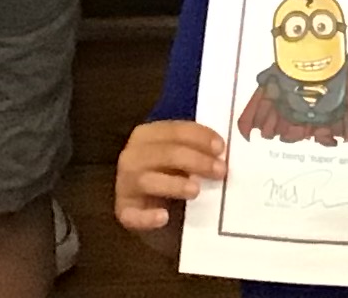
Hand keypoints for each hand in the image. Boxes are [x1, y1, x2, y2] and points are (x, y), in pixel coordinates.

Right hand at [114, 118, 226, 232]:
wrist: (153, 210)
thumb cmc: (172, 175)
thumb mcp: (181, 159)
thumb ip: (195, 151)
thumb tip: (223, 152)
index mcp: (147, 135)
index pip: (175, 130)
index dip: (199, 137)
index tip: (221, 148)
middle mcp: (132, 156)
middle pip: (165, 153)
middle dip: (195, 160)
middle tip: (220, 171)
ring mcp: (125, 184)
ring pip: (148, 180)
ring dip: (174, 184)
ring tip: (195, 190)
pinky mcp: (124, 212)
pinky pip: (132, 215)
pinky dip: (146, 216)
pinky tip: (163, 217)